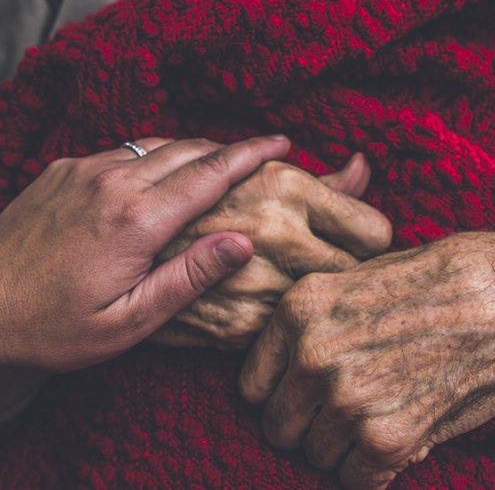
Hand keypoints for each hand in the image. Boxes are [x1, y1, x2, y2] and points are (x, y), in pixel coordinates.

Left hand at [0, 136, 289, 372]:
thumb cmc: (52, 326)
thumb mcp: (128, 320)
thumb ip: (188, 278)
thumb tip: (242, 242)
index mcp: (137, 219)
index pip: (210, 173)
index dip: (252, 153)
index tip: (282, 142)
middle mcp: (113, 180)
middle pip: (188, 149)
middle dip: (228, 148)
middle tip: (258, 155)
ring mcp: (84, 169)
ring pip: (155, 145)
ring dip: (191, 151)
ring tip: (215, 166)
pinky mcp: (62, 168)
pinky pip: (122, 151)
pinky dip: (152, 157)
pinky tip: (157, 179)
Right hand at [150, 153, 391, 348]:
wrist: (118, 248)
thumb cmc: (202, 206)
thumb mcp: (258, 180)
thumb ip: (321, 182)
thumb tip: (364, 166)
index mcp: (287, 188)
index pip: (376, 232)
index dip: (364, 238)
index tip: (350, 240)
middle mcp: (277, 233)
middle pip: (357, 272)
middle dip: (346, 269)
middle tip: (324, 262)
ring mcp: (258, 284)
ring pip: (325, 305)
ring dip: (315, 296)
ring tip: (287, 278)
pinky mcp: (239, 326)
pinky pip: (287, 328)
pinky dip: (281, 319)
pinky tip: (260, 300)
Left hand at [239, 232, 494, 488]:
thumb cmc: (444, 284)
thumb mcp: (363, 277)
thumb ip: (318, 321)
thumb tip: (290, 372)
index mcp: (299, 309)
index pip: (251, 386)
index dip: (281, 395)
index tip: (308, 395)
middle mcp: (312, 355)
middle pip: (278, 427)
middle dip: (309, 425)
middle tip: (350, 411)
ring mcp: (346, 399)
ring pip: (316, 456)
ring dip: (345, 448)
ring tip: (383, 416)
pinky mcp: (386, 438)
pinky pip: (356, 479)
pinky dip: (376, 469)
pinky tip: (402, 436)